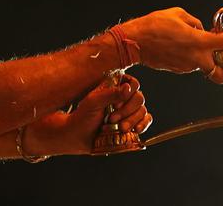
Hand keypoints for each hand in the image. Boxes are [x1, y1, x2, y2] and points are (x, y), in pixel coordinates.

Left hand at [27, 74, 150, 154]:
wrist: (76, 137)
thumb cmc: (81, 117)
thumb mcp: (93, 102)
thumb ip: (110, 94)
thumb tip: (128, 87)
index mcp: (115, 87)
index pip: (133, 84)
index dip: (127, 95)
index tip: (115, 105)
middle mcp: (123, 98)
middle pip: (139, 99)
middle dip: (127, 111)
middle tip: (112, 119)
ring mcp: (128, 111)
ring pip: (142, 111)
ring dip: (132, 120)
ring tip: (119, 128)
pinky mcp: (131, 123)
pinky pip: (146, 120)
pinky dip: (143, 124)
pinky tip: (136, 130)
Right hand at [121, 7, 222, 83]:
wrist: (135, 42)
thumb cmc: (154, 26)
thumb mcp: (179, 14)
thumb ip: (195, 22)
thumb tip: (201, 29)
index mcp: (200, 42)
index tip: (221, 34)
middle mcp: (196, 58)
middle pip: (222, 75)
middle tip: (217, 52)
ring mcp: (187, 67)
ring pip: (204, 67)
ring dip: (203, 57)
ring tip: (190, 44)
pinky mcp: (178, 70)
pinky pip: (191, 65)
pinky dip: (190, 58)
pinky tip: (180, 47)